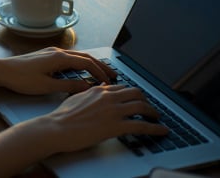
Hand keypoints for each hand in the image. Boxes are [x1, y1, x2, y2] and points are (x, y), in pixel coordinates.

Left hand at [0, 47, 117, 94]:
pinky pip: (68, 58)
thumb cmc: (21, 78)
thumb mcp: (46, 86)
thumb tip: (86, 87)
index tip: (109, 81)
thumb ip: (68, 86)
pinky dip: (79, 64)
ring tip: (100, 73)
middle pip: (85, 57)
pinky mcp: (46, 56)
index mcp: (59, 57)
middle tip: (113, 75)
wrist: (2, 70)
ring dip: (90, 64)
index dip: (100, 72)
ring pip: (77, 56)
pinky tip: (80, 71)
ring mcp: (51, 52)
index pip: (86, 63)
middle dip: (100, 66)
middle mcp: (57, 51)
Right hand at [41, 84, 168, 152]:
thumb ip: (89, 93)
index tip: (136, 99)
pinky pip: (142, 126)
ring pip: (142, 107)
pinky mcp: (116, 126)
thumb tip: (97, 89)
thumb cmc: (62, 116)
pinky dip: (155, 128)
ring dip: (153, 113)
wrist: (57, 128)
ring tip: (157, 118)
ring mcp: (113, 111)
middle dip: (146, 100)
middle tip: (149, 108)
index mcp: (99, 91)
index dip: (132, 94)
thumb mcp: (76, 98)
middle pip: (136, 93)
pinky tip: (162, 131)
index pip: (122, 88)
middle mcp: (109, 97)